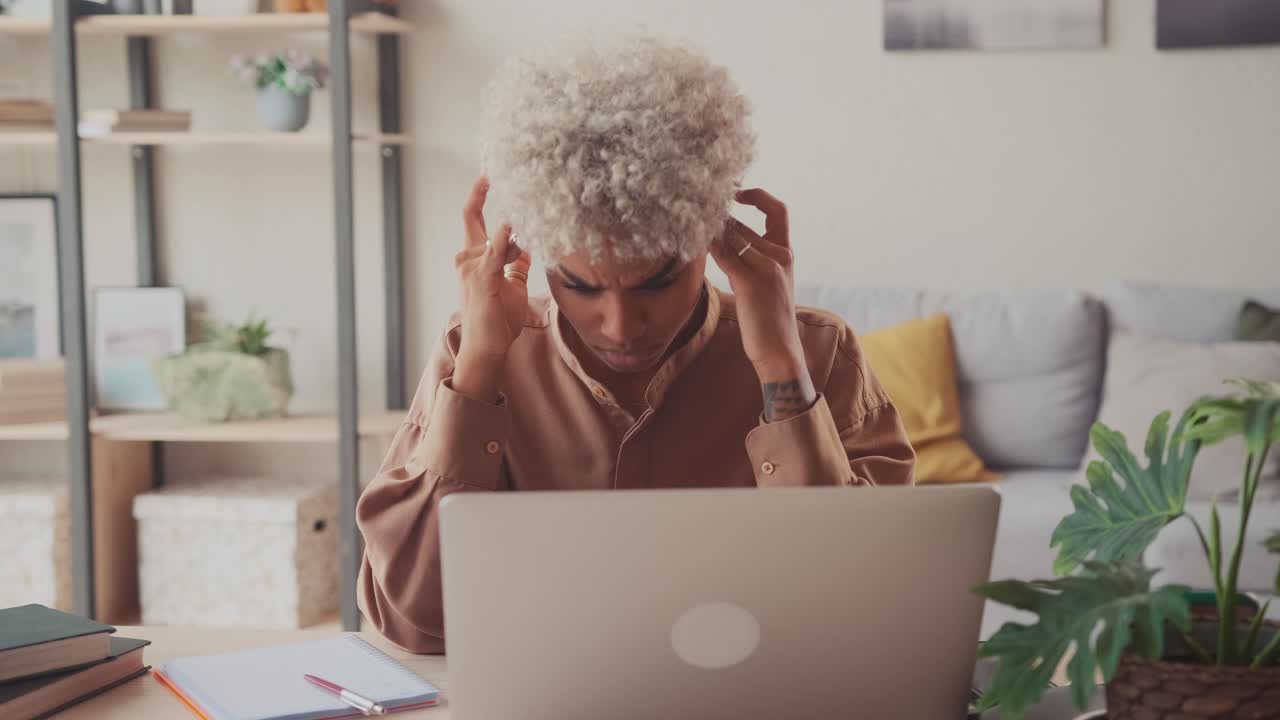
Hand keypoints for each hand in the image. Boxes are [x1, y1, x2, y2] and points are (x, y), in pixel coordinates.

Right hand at [452, 176, 531, 400]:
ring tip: (521, 207)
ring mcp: (474, 270)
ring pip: (492, 238)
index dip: (479, 199)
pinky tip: (512, 227)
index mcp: (475, 259)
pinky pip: (495, 256)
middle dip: (477, 196)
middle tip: (487, 174)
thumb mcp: (512, 285)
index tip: (487, 179)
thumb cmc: (497, 319)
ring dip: (509, 228)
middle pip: (471, 221)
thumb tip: (526, 247)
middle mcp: (469, 260)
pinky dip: (504, 241)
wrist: (487, 346)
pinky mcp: (485, 281)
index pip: (476, 223)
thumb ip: (516, 265)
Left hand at [709, 188, 815, 421]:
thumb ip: (753, 260)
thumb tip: (724, 240)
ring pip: (733, 235)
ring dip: (710, 229)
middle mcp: (780, 256)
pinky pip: (725, 254)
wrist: (781, 351)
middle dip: (718, 215)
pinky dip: (708, 245)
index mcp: (787, 254)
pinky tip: (694, 242)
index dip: (758, 196)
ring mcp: (768, 268)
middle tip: (694, 209)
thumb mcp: (767, 284)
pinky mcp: (751, 282)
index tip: (736, 193)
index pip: (778, 211)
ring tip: (688, 223)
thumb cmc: (770, 321)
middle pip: (744, 223)